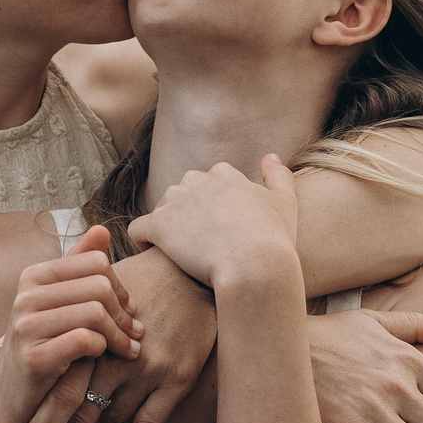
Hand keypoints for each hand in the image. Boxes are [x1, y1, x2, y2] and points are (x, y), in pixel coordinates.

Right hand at [0, 227, 144, 422]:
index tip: (128, 310)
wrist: (17, 408)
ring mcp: (25, 326)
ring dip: (120, 334)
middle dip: (124, 311)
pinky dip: (105, 350)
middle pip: (99, 285)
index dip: (120, 286)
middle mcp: (25, 296)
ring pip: (95, 312)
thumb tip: (101, 230)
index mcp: (33, 276)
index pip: (95, 262)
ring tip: (130, 349)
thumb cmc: (46, 353)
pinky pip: (86, 340)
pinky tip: (110, 359)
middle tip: (135, 334)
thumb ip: (79, 269)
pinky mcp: (33, 357)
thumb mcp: (61, 308)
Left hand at [21, 249, 216, 422]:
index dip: (40, 417)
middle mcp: (115, 357)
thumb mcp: (85, 294)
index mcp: (91, 336)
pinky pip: (149, 422)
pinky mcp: (177, 377)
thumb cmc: (135, 279)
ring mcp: (147, 369)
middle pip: (79, 413)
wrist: (192, 270)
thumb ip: (42, 322)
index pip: (59, 386)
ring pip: (111, 422)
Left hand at [127, 156, 301, 291]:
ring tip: (180, 254)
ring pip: (161, 211)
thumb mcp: (285, 202)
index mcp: (223, 173)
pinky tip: (154, 255)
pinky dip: (142, 241)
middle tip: (200, 245)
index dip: (211, 209)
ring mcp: (175, 201)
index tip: (218, 230)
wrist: (255, 265)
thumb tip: (270, 157)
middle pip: (182, 196)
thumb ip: (278, 175)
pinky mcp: (158, 225)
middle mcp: (196, 180)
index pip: (208, 185)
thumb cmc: (274, 238)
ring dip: (167, 228)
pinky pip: (138, 230)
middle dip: (187, 216)